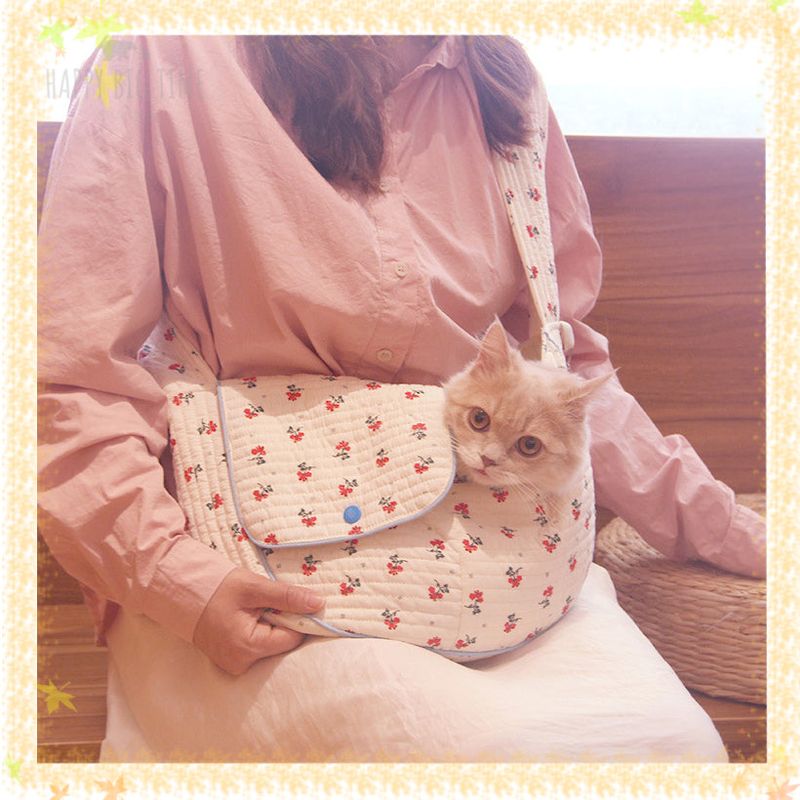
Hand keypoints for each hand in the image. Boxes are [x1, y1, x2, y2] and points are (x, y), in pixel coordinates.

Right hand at [192, 567, 324, 674]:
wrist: (183, 593)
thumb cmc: (217, 588)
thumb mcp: (255, 587)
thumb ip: (288, 597)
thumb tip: (319, 604)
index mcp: (248, 647)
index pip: (292, 638)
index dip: (300, 619)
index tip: (299, 602)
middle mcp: (241, 663)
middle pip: (282, 644)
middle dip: (284, 622)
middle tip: (271, 602)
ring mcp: (234, 665)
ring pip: (271, 645)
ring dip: (272, 626)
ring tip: (258, 608)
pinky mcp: (231, 661)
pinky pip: (257, 648)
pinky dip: (260, 631)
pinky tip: (251, 617)